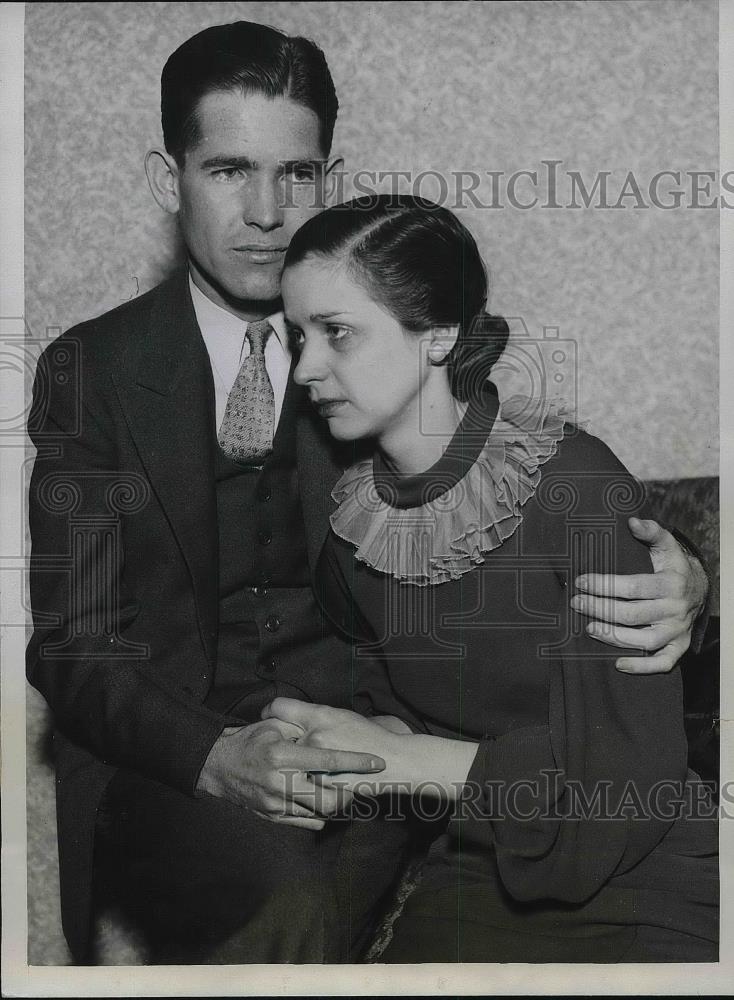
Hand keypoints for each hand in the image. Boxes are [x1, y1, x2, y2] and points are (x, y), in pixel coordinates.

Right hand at [195, 718, 384, 828]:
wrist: (217, 767)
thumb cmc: (248, 741)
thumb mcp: (272, 726)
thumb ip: (299, 729)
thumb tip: (326, 732)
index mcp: (283, 755)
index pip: (329, 761)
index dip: (357, 762)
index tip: (378, 762)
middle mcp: (281, 782)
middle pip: (330, 796)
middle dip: (353, 793)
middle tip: (365, 784)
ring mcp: (277, 803)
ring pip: (321, 812)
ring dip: (338, 804)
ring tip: (350, 793)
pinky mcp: (273, 816)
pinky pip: (306, 822)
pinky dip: (320, 814)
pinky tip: (325, 802)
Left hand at [262, 699, 476, 799]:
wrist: (397, 760)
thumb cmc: (374, 736)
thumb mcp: (345, 716)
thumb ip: (318, 717)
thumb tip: (296, 718)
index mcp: (321, 715)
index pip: (280, 706)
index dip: (270, 712)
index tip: (267, 718)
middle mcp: (315, 734)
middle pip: (280, 736)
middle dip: (281, 743)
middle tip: (283, 748)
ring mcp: (317, 762)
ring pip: (288, 763)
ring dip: (291, 767)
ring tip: (295, 770)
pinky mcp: (322, 784)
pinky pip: (301, 784)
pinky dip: (303, 785)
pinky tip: (310, 784)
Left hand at [572, 517, 708, 673]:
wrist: (700, 589)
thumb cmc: (673, 566)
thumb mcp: (667, 545)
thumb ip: (651, 532)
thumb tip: (632, 521)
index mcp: (671, 583)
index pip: (633, 586)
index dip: (604, 584)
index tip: (580, 581)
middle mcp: (676, 609)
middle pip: (632, 614)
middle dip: (599, 609)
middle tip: (576, 603)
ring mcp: (678, 631)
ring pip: (644, 641)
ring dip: (614, 636)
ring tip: (589, 628)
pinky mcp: (679, 647)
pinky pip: (663, 663)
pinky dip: (642, 667)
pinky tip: (618, 664)